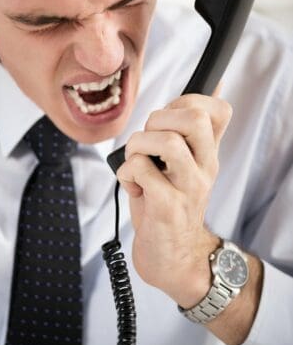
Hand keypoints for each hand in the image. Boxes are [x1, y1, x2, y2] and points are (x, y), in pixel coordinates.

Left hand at [117, 90, 232, 307]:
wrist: (172, 257)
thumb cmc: (168, 204)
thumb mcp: (184, 165)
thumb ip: (189, 132)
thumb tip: (214, 87)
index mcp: (207, 154)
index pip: (219, 111)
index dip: (189, 100)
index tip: (168, 118)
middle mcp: (204, 168)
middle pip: (194, 118)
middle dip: (158, 118)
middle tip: (147, 141)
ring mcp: (188, 187)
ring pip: (165, 140)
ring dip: (137, 145)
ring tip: (136, 163)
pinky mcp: (167, 206)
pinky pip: (139, 168)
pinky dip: (125, 173)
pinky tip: (132, 186)